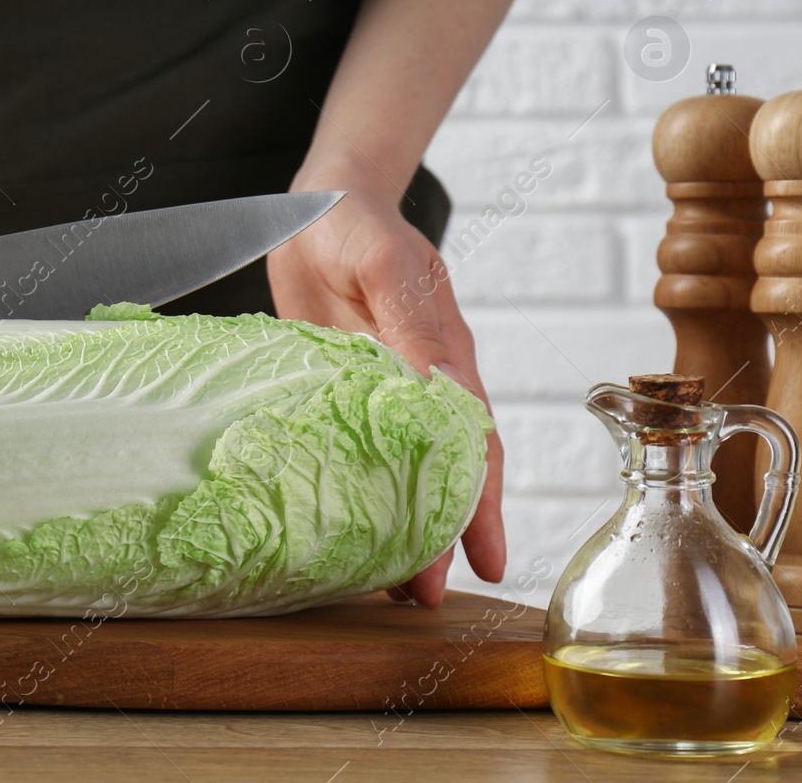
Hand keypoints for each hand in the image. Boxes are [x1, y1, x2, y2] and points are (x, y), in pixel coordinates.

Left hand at [267, 174, 504, 606]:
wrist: (321, 204)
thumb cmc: (354, 225)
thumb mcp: (385, 268)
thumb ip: (416, 329)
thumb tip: (450, 395)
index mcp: (444, 353)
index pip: (469, 441)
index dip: (476, 502)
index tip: (480, 556)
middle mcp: (426, 380)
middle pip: (446, 470)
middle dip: (441, 535)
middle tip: (423, 598)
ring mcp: (389, 389)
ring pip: (408, 469)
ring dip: (406, 524)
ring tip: (395, 589)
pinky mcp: (350, 390)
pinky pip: (365, 451)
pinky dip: (367, 493)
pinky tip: (355, 533)